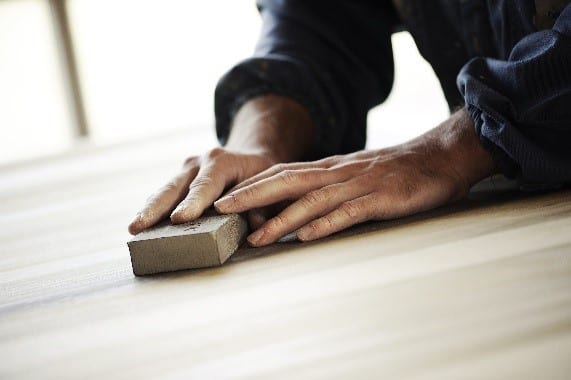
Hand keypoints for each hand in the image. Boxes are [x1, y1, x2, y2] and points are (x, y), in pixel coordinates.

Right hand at [128, 94, 315, 234]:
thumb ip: (263, 206)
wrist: (251, 156)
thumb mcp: (269, 185)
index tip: (180, 219)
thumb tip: (256, 228)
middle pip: (175, 187)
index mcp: (222, 162)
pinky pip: (164, 194)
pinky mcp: (180, 179)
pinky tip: (140, 224)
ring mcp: (187, 169)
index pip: (206, 185)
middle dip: (157, 208)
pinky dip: (152, 208)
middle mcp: (200, 162)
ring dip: (148, 210)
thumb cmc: (261, 174)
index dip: (193, 203)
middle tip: (139, 226)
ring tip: (133, 228)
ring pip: (164, 190)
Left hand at [214, 109, 495, 245]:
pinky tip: (306, 237)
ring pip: (312, 200)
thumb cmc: (393, 171)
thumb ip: (326, 187)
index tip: (223, 198)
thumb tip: (295, 210)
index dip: (251, 186)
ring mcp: (358, 185)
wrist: (437, 157)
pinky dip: (325, 224)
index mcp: (329, 168)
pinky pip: (348, 213)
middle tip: (221, 210)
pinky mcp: (380, 199)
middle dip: (252, 196)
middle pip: (287, 182)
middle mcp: (337, 173)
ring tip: (256, 237)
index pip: (282, 173)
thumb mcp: (353, 175)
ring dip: (282, 219)